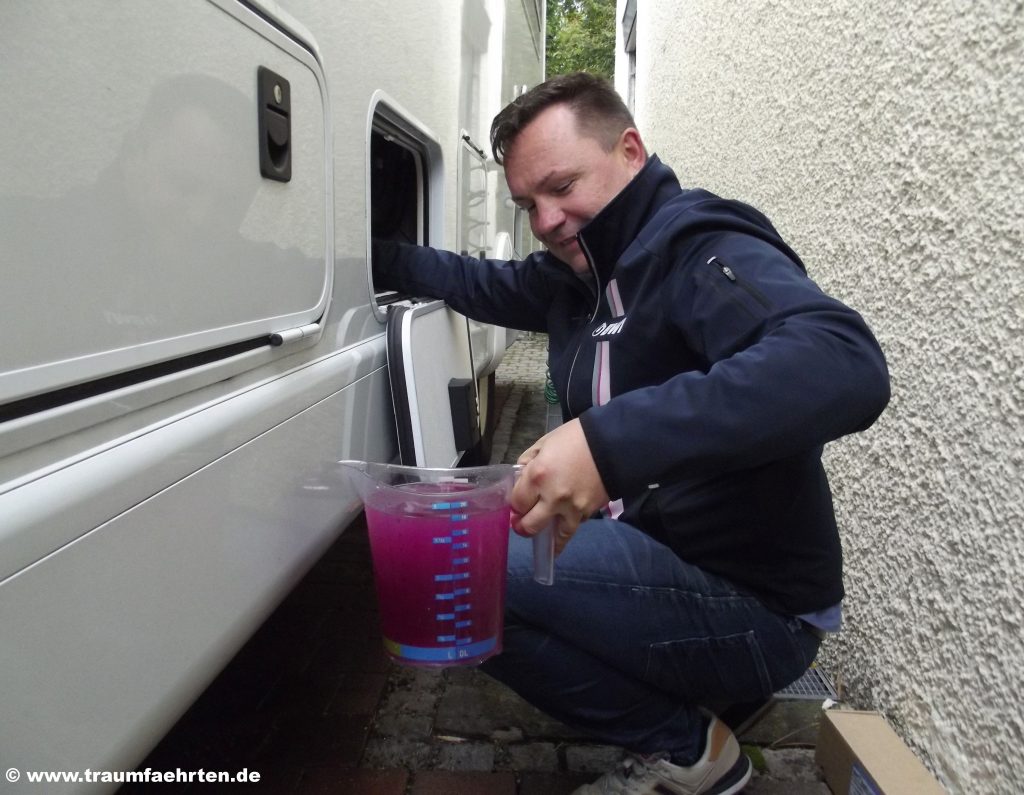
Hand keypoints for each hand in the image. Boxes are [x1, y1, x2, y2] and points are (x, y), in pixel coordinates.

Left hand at [510, 418, 609, 554]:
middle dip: (522, 527)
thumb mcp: (545, 443)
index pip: (517, 503)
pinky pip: (574, 524)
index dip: (514, 505)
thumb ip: (528, 462)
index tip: (516, 504)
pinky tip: (564, 523)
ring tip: (544, 539)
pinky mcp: (589, 512)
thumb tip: (521, 478)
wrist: (613, 441)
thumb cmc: (576, 437)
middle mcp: (553, 498)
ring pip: (556, 536)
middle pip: (530, 526)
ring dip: (547, 539)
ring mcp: (573, 508)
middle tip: (521, 524)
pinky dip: (568, 523)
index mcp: (538, 476)